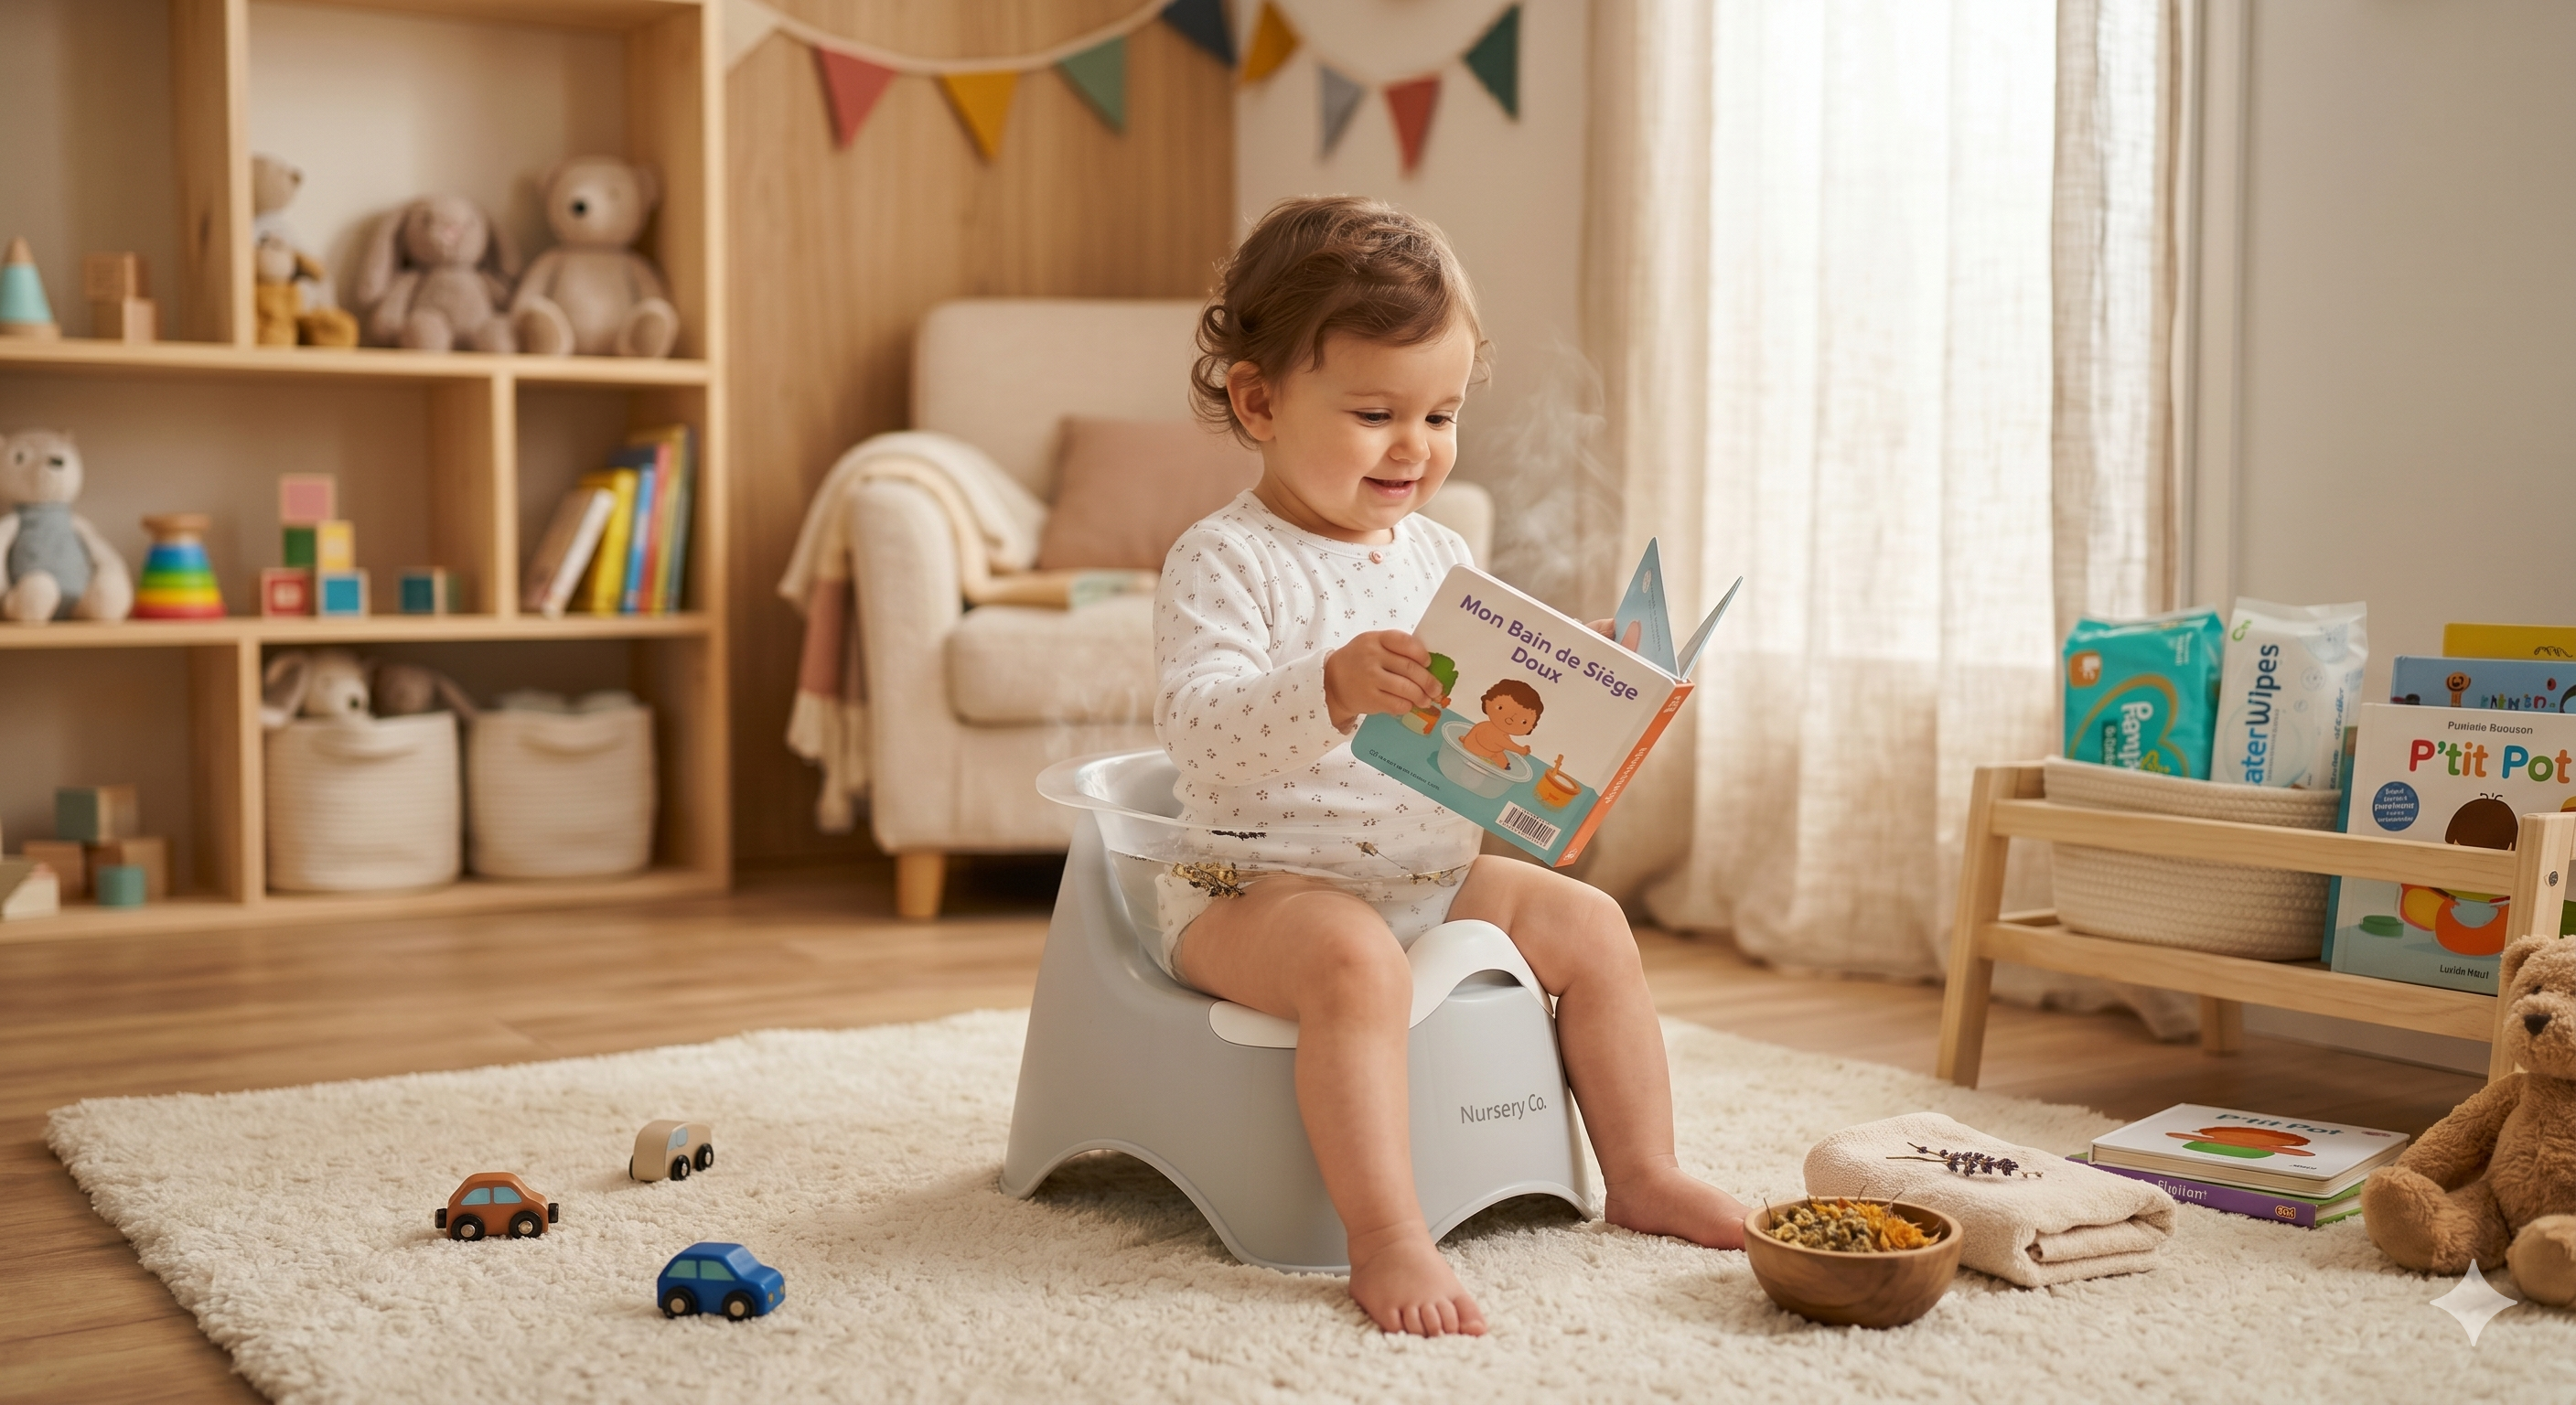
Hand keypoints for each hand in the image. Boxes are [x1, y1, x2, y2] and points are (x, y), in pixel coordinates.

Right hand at [1326, 630, 1444, 730]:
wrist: (1332, 680)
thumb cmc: (1360, 660)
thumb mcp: (1373, 644)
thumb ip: (1396, 649)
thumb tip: (1428, 665)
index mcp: (1376, 639)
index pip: (1405, 642)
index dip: (1421, 654)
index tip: (1428, 663)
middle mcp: (1373, 657)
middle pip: (1410, 669)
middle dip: (1428, 681)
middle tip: (1436, 689)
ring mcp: (1370, 678)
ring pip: (1406, 689)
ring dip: (1421, 697)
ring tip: (1426, 700)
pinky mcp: (1370, 698)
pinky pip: (1397, 704)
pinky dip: (1407, 706)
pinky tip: (1408, 705)